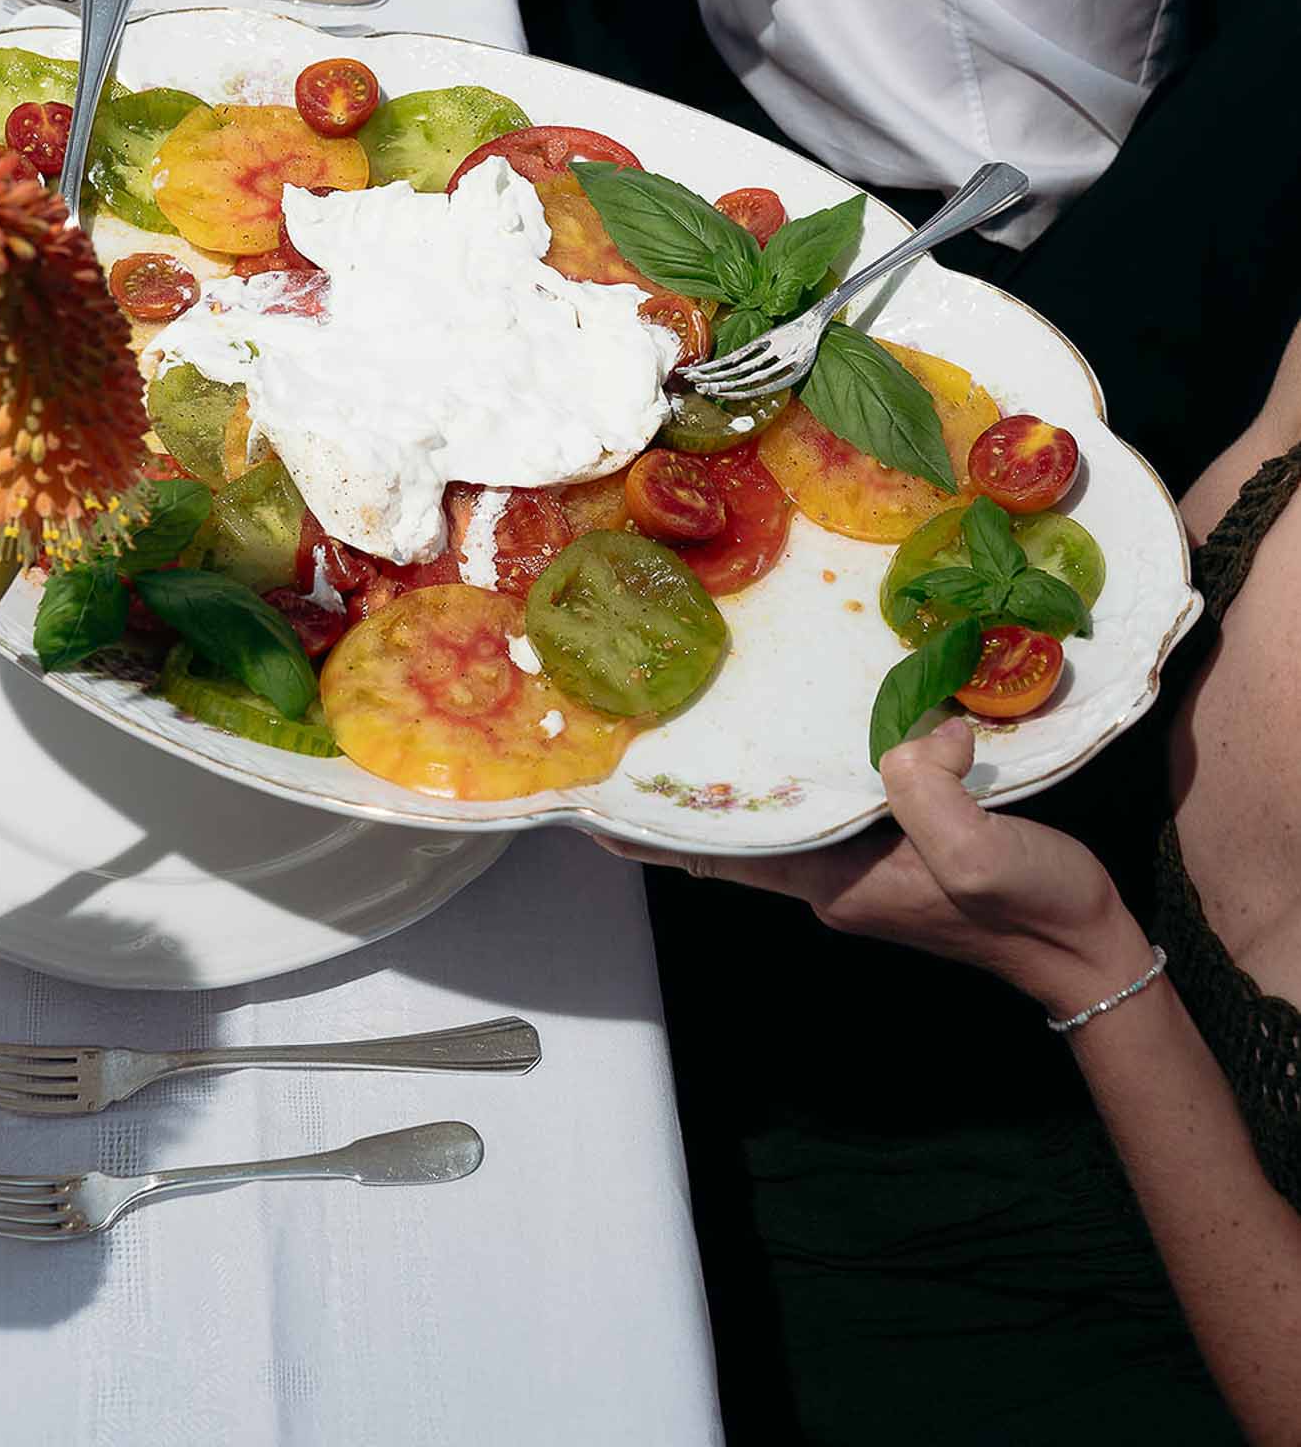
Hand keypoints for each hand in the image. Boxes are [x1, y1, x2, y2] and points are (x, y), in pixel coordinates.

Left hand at [602, 719, 1151, 1013]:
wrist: (1087, 952)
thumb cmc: (1031, 906)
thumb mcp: (978, 849)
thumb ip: (926, 791)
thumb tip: (914, 735)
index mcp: (834, 880)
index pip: (719, 854)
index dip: (652, 836)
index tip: (587, 811)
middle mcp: (833, 878)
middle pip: (740, 834)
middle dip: (687, 796)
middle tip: (637, 736)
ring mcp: (865, 868)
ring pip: (785, 818)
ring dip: (745, 782)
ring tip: (704, 723)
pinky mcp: (902, 851)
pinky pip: (838, 804)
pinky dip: (808, 774)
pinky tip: (812, 734)